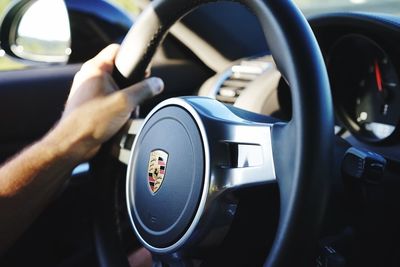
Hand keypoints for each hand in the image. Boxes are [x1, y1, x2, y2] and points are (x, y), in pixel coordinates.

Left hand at [50, 44, 163, 160]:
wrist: (73, 144)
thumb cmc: (91, 121)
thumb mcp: (125, 103)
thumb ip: (144, 90)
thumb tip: (157, 83)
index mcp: (95, 68)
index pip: (116, 50)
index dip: (132, 57)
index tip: (143, 71)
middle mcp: (89, 77)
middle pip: (118, 70)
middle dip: (131, 84)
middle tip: (135, 95)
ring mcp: (88, 92)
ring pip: (115, 88)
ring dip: (125, 99)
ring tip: (126, 111)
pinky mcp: (90, 105)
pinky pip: (109, 101)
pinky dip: (117, 108)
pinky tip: (120, 120)